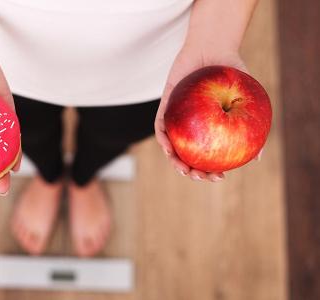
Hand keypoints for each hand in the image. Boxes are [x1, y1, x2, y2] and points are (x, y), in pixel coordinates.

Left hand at [155, 44, 256, 181]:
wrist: (214, 47)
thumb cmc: (232, 72)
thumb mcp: (247, 99)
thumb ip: (251, 126)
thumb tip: (258, 157)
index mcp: (209, 127)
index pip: (208, 155)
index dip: (211, 170)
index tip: (219, 177)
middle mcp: (192, 125)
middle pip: (187, 154)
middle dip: (191, 171)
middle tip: (200, 177)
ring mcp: (177, 117)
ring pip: (171, 145)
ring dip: (175, 160)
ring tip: (184, 169)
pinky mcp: (165, 105)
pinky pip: (160, 124)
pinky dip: (163, 137)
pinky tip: (168, 146)